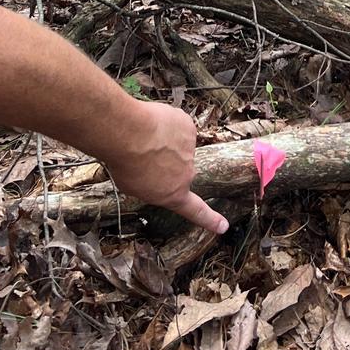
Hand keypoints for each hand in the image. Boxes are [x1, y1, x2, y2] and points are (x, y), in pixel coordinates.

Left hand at [105, 99, 227, 234]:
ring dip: (165, 141)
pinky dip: (167, 123)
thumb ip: (151, 184)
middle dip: (165, 161)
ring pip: (177, 144)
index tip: (223, 226)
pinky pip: (177, 125)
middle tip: (143, 154)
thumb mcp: (133, 187)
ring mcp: (190, 149)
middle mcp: (187, 173)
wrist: (130, 134)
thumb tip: (153, 172)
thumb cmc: (126, 163)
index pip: (196, 210)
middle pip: (179, 167)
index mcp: (174, 194)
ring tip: (145, 138)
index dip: (210, 219)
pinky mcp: (188, 126)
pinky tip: (153, 125)